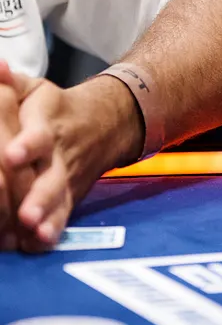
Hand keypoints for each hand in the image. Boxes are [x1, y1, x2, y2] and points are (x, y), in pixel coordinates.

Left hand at [2, 70, 139, 252]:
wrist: (108, 123)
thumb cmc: (55, 108)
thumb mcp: (34, 88)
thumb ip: (8, 81)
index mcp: (46, 126)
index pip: (37, 136)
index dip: (26, 146)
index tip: (12, 154)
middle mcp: (59, 157)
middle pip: (50, 178)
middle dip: (39, 196)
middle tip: (26, 213)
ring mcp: (66, 179)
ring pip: (58, 200)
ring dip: (47, 216)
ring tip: (33, 229)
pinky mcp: (70, 197)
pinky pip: (64, 216)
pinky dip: (54, 230)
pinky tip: (41, 243)